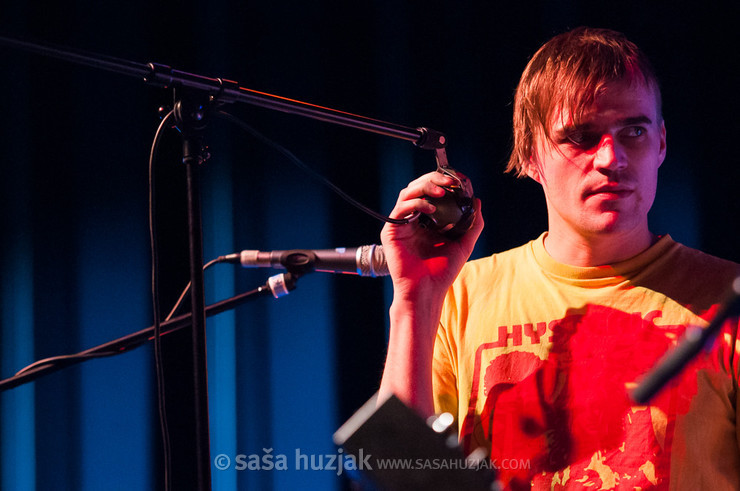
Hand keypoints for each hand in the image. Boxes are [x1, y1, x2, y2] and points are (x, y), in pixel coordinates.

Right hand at [380, 171, 483, 302]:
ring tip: (441, 191)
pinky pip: (400, 209)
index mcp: (426, 221)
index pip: (431, 192)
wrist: (427, 291)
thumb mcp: (464, 244)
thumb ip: (473, 223)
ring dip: (424, 187)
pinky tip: (429, 209)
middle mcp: (412, 220)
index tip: (459, 180)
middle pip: (417, 188)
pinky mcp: (391, 231)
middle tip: (450, 181)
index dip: (443, 182)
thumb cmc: (443, 272)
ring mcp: (401, 224)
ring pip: (407, 193)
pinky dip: (415, 203)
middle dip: (433, 179)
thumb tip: (477, 200)